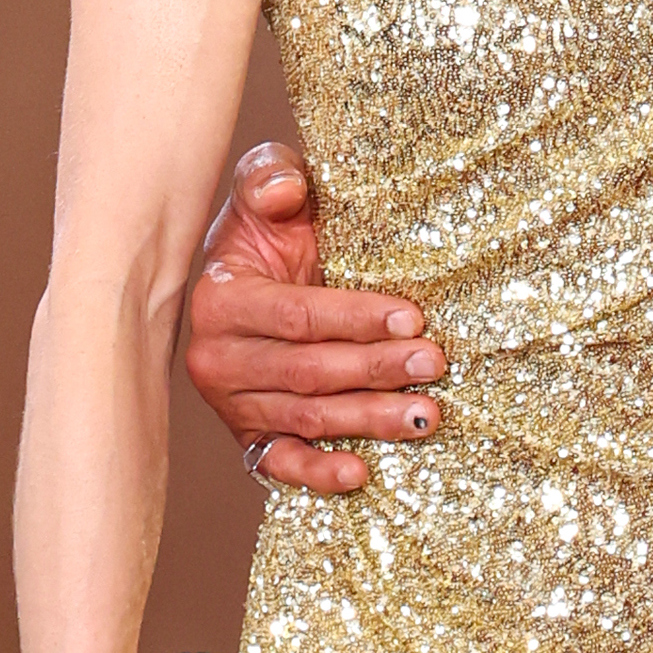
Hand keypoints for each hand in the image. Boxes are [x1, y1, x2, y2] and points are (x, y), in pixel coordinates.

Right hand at [180, 140, 444, 493]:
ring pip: (308, 418)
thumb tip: (287, 191)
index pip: (297, 315)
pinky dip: (319, 474)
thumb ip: (270, 177)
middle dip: (377, 368)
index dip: (357, 318)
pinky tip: (361, 473)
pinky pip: (280, 463)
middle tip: (434, 362)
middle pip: (308, 371)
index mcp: (220, 299)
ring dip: (369, 419)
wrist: (247, 279)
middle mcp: (218, 358)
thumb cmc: (267, 233)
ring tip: (428, 413)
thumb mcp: (265, 190)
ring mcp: (232, 404)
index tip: (413, 315)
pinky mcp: (249, 437)